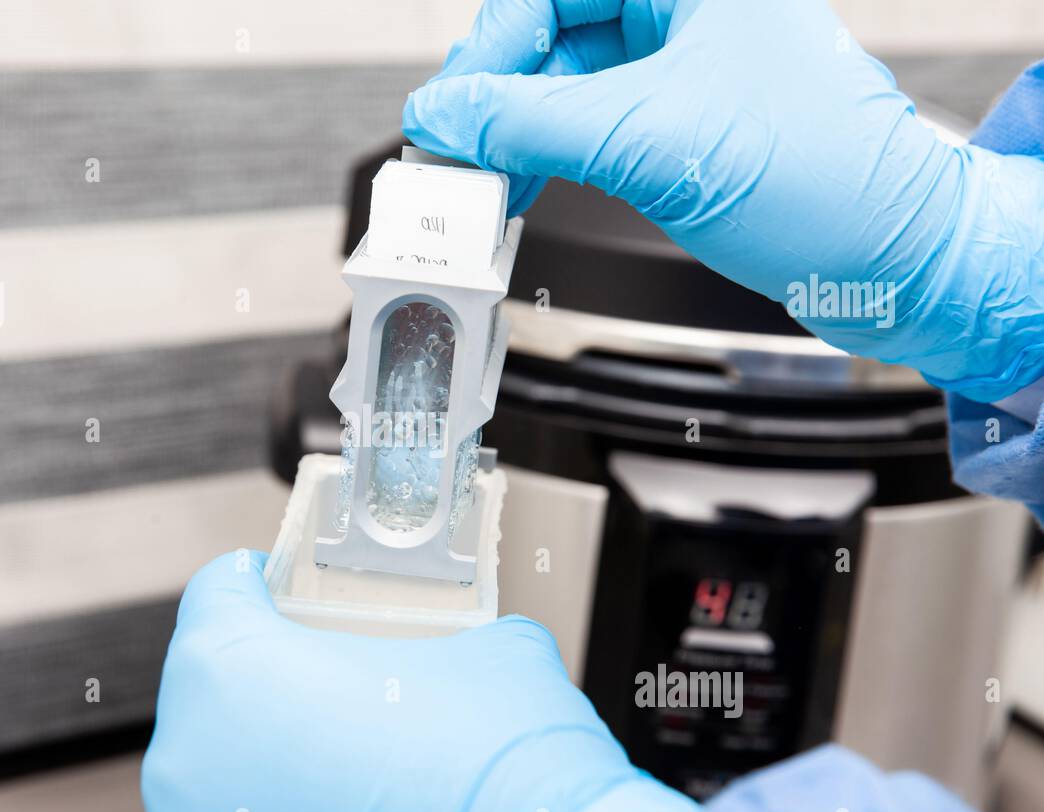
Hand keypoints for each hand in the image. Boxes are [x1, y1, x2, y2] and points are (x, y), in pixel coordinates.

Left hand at [141, 551, 697, 811]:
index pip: (220, 591)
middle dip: (275, 682)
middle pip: (218, 687)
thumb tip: (458, 638)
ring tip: (350, 764)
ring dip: (276, 760)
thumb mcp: (491, 654)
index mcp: (231, 669)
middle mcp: (191, 758)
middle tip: (337, 683)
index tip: (280, 591)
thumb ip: (446, 629)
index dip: (260, 584)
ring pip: (225, 772)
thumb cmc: (496, 778)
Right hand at [404, 0, 1043, 401]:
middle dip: (500, 94)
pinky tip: (522, 185)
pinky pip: (595, 124)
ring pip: (571, 82)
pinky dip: (552, 156)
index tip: (450, 107)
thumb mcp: (648, 139)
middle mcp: (692, 11)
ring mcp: (689, 68)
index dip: (492, 46)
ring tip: (481, 179)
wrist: (891, 262)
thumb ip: (529, 122)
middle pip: (556, 31)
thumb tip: (446, 114)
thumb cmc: (823, 182)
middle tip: (457, 147)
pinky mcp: (685, 124)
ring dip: (520, 133)